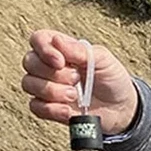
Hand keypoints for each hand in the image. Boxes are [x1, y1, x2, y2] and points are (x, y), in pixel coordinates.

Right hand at [21, 30, 138, 133]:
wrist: (121, 109)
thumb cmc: (113, 79)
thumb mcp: (104, 60)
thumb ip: (81, 50)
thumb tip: (57, 41)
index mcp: (61, 49)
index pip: (38, 40)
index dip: (44, 49)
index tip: (61, 61)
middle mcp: (49, 67)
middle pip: (29, 62)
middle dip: (53, 73)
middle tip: (77, 79)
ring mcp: (47, 88)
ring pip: (29, 84)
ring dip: (52, 92)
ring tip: (75, 96)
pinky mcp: (50, 108)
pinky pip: (35, 107)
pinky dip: (52, 110)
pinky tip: (69, 111)